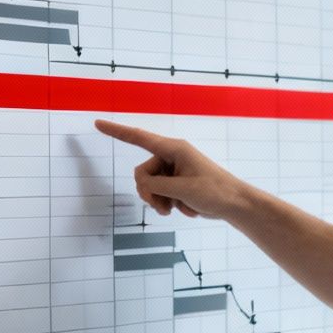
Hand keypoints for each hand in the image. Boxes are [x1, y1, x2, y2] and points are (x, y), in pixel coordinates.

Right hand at [94, 119, 252, 221]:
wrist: (234, 204)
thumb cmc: (214, 192)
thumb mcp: (182, 189)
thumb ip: (156, 185)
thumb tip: (142, 184)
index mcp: (173, 149)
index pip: (138, 137)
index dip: (116, 131)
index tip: (97, 123)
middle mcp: (171, 156)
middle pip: (142, 173)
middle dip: (150, 193)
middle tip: (163, 207)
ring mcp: (173, 170)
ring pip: (149, 186)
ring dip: (159, 201)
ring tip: (175, 210)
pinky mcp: (176, 183)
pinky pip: (160, 193)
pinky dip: (168, 203)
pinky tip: (184, 208)